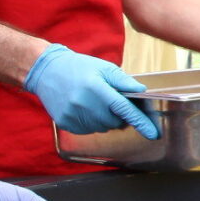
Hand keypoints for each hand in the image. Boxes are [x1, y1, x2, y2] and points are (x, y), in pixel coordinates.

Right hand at [21, 44, 156, 137]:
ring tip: (95, 102)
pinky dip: (92, 123)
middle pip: (115, 122)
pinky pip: (88, 130)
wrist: (46, 70)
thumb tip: (141, 92)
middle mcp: (84, 104)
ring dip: (105, 119)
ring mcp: (73, 115)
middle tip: (109, 100)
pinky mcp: (65, 123)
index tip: (153, 133)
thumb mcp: (104, 68)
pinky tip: (85, 108)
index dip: (140, 122)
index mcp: (96, 88)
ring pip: (103, 128)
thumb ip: (124, 82)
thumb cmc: (79, 67)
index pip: (124, 109)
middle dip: (118, 115)